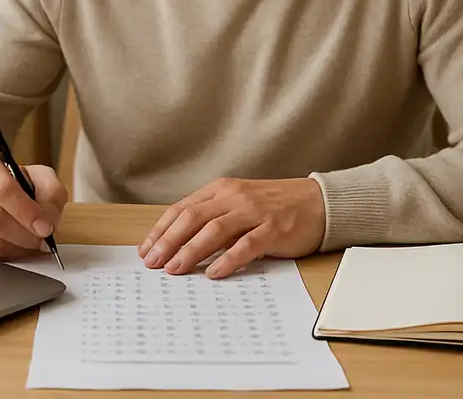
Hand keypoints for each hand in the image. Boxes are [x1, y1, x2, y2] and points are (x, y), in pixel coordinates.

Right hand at [0, 150, 66, 259]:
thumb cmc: (12, 181)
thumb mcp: (37, 174)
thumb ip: (51, 191)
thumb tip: (50, 219)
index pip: (3, 190)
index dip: (27, 212)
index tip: (46, 228)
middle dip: (25, 235)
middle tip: (43, 240)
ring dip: (18, 248)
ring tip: (33, 243)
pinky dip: (6, 256)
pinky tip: (17, 247)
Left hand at [138, 177, 325, 279]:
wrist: (317, 202)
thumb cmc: (274, 207)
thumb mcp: (238, 205)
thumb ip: (213, 219)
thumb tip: (177, 246)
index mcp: (221, 189)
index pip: (182, 209)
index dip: (160, 230)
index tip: (145, 250)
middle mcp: (234, 197)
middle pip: (192, 218)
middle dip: (168, 241)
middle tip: (153, 263)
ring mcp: (254, 211)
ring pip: (214, 230)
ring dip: (191, 250)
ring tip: (175, 269)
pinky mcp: (274, 228)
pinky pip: (246, 245)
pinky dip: (228, 259)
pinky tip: (214, 273)